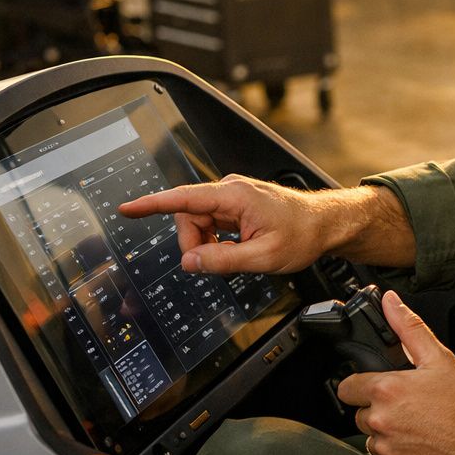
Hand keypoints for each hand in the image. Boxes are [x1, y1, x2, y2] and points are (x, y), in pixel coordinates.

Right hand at [119, 174, 339, 273]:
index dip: (152, 205)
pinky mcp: (236, 206)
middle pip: (189, 219)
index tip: (128, 208)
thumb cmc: (304, 234)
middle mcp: (230, 190)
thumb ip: (223, 260)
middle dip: (195, 244)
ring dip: (208, 245)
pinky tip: (237, 249)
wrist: (326, 224)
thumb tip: (190, 262)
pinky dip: (217, 242)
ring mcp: (233, 198)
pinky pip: (212, 225)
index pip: (183, 199)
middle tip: (217, 264)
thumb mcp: (264, 256)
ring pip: (200, 224)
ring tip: (237, 255)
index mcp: (234, 195)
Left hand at [337, 291, 454, 454]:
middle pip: (360, 414)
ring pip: (372, 438)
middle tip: (410, 406)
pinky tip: (423, 445)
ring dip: (388, 433)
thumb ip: (409, 328)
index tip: (378, 387)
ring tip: (419, 426)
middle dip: (379, 409)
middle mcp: (381, 421)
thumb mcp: (441, 359)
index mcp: (387, 390)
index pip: (347, 387)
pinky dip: (400, 454)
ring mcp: (387, 449)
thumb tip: (391, 303)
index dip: (363, 384)